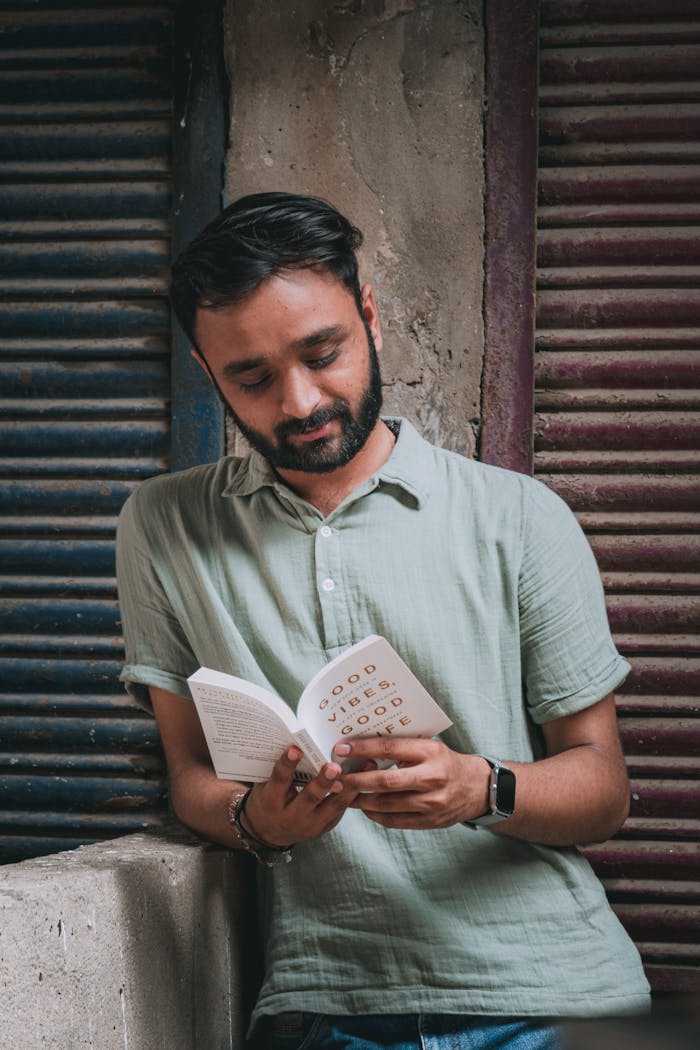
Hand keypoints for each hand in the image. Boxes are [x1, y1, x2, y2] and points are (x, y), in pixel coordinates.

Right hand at [242, 745, 357, 846]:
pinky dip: (353, 793)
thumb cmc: (269, 797)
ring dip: (348, 787)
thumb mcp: (266, 784)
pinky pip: (341, 809)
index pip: (280, 780)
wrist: (270, 831)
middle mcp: (291, 817)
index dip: (287, 764)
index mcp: (272, 802)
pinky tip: (365, 777)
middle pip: (310, 797)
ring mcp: (310, 825)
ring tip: (361, 770)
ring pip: (333, 806)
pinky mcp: (325, 826)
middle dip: (323, 782)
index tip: (296, 748)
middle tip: (333, 766)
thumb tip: (296, 737)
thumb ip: (278, 766)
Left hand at [334, 738, 491, 829]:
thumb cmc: (445, 762)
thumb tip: (363, 747)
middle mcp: (432, 778)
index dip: (362, 749)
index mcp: (430, 752)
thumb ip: (402, 748)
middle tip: (336, 778)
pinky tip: (364, 807)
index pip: (389, 748)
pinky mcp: (430, 821)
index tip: (341, 749)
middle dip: (357, 780)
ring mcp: (432, 803)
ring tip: (344, 794)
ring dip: (361, 800)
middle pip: (386, 781)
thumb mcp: (429, 747)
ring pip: (387, 804)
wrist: (476, 788)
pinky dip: (375, 815)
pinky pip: (395, 821)